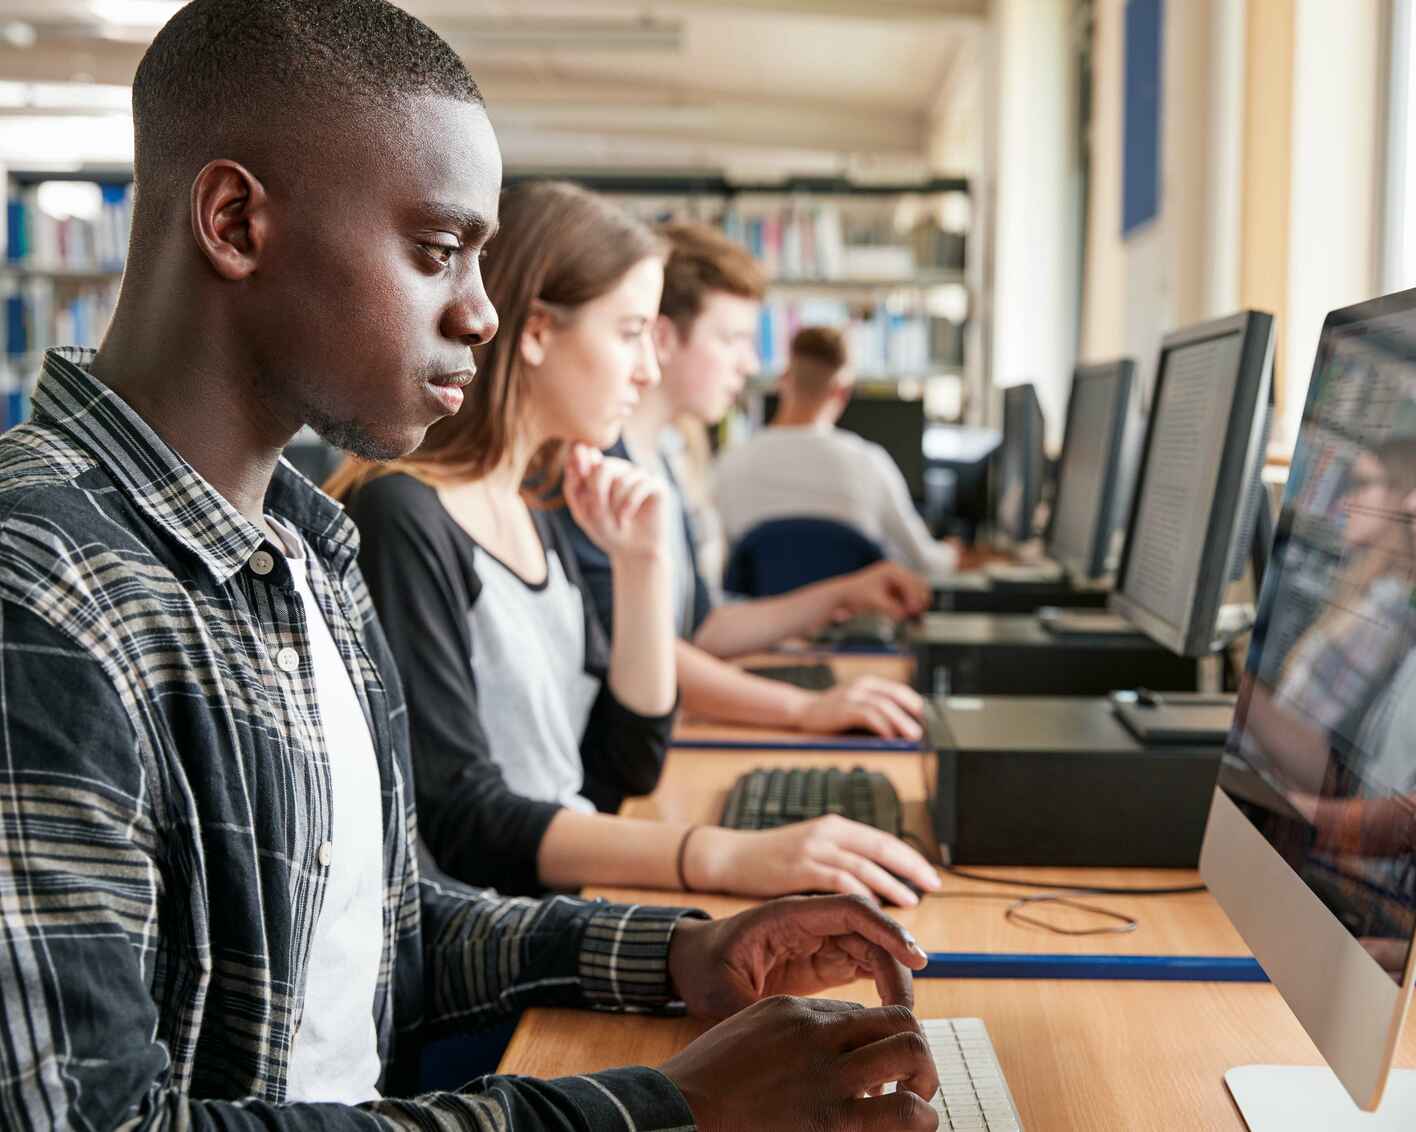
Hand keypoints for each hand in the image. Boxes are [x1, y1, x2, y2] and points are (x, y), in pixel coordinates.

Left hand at [562, 444, 667, 561]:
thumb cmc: (607, 531)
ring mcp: (639, 476)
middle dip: (597, 493)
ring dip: (614, 505)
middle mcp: (621, 469)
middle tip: (598, 513)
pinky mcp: (657, 485)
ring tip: (616, 522)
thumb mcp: (583, 512)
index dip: (580, 463)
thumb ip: (574, 486)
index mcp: (601, 471)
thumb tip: (576, 457)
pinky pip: (641, 486)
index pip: (587, 457)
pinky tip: (625, 519)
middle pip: (604, 467)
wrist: (633, 553)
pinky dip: (629, 505)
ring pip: (621, 481)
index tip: (579, 480)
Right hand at [661, 996, 939, 1131]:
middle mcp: (818, 1034)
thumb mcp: (748, 1032)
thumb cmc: (706, 1081)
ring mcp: (828, 1077)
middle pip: (899, 1020)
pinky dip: (919, 1117)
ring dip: (923, 1077)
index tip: (874, 1067)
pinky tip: (909, 1126)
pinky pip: (901, 1111)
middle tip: (912, 1079)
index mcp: (795, 1011)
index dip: (877, 1040)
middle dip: (915, 1048)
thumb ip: (792, 1030)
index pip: (863, 1012)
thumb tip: (836, 1036)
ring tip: (916, 1102)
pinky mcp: (832, 1123)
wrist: (681, 1114)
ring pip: (910, 1052)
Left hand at [666, 893, 928, 1019]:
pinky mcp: (823, 961)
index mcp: (789, 915)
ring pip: (872, 949)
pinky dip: (881, 984)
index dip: (886, 929)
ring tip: (901, 1017)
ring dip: (892, 976)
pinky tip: (888, 1013)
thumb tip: (782, 1042)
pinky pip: (863, 965)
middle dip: (896, 961)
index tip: (913, 957)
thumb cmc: (704, 966)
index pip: (850, 909)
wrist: (691, 963)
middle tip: (907, 1008)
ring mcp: (820, 940)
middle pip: (870, 930)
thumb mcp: (720, 991)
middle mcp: (811, 922)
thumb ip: (752, 1011)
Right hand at [688, 815, 942, 905]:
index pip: (882, 840)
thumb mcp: (811, 852)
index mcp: (834, 827)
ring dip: (891, 885)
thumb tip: (877, 896)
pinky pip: (839, 880)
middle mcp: (828, 832)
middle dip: (910, 868)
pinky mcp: (800, 867)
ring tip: (910, 902)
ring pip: (864, 865)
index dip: (909, 858)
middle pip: (880, 848)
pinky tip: (873, 911)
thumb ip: (840, 865)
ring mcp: (814, 848)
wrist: (731, 856)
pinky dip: (860, 896)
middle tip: (933, 886)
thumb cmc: (772, 860)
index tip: (931, 876)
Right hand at [794, 675, 925, 739]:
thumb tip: (905, 727)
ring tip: (911, 736)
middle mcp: (862, 686)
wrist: (803, 710)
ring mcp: (852, 695)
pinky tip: (888, 736)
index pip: (898, 690)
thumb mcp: (858, 706)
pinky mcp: (843, 708)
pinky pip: (868, 714)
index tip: (927, 720)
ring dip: (900, 721)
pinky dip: (881, 725)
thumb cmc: (833, 712)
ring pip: (883, 705)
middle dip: (911, 714)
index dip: (915, 704)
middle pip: (894, 696)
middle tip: (922, 731)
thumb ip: (877, 710)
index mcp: (869, 683)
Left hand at [830, 562, 930, 621]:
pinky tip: (910, 617)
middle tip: (916, 616)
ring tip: (915, 618)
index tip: (913, 612)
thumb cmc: (857, 595)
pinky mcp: (899, 591)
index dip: (914, 597)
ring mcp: (899, 581)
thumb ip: (890, 608)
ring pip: (918, 592)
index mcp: (892, 570)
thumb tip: (904, 615)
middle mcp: (898, 573)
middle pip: (919, 585)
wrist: (846, 596)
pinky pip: (912, 599)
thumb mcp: (874, 602)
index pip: (911, 582)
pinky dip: (913, 607)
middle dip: (919, 601)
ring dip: (918, 605)